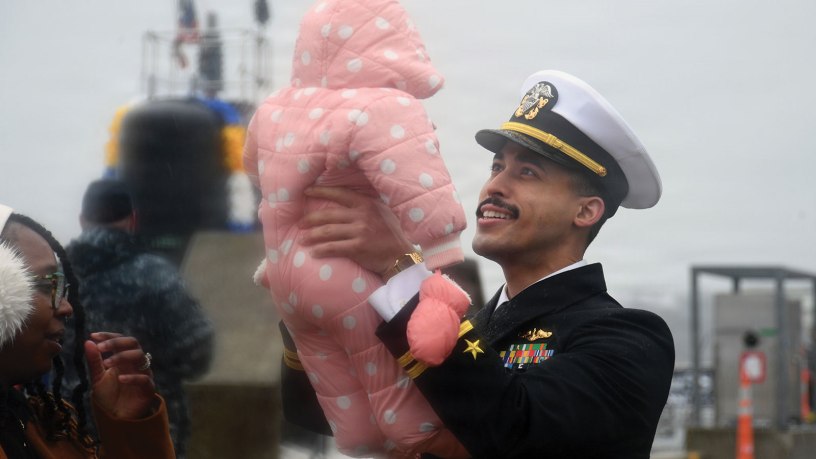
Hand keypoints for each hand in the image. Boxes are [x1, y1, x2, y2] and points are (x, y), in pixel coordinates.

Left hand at [85, 332, 156, 419]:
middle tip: (101, 348)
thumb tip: (88, 341)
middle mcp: (134, 363)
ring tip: (106, 363)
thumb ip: (94, 361)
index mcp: (123, 358)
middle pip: (133, 342)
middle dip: (116, 342)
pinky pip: (144, 378)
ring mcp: (143, 374)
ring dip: (122, 357)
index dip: (109, 336)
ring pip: (139, 356)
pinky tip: (120, 379)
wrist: (116, 419)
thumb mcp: (97, 378)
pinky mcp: (148, 389)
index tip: (94, 336)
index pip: (120, 340)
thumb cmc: (109, 397)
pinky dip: (133, 377)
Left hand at [299, 186, 414, 275]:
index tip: (306, 192)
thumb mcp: (381, 212)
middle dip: (310, 219)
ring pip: (328, 232)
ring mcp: (360, 232)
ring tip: (302, 239)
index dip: (321, 191)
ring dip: (312, 236)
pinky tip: (313, 253)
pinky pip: (333, 248)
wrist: (400, 256)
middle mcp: (362, 216)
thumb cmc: (390, 234)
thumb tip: (344, 200)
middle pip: (328, 215)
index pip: (339, 194)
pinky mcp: (358, 248)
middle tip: (299, 224)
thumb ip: (364, 206)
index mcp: (366, 204)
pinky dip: (321, 250)